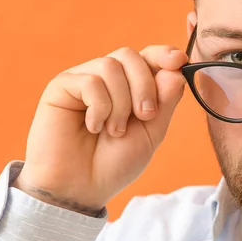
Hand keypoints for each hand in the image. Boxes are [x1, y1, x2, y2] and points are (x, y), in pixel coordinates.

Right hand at [13, 46, 187, 215]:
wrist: (83, 187)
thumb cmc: (116, 162)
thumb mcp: (152, 132)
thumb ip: (165, 101)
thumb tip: (176, 69)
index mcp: (130, 87)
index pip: (148, 56)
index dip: (163, 54)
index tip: (180, 60)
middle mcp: (106, 79)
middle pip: (131, 56)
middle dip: (145, 85)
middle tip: (145, 116)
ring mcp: (83, 80)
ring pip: (111, 66)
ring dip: (121, 103)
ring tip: (114, 130)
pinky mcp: (61, 87)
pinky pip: (90, 81)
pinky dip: (100, 108)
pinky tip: (93, 127)